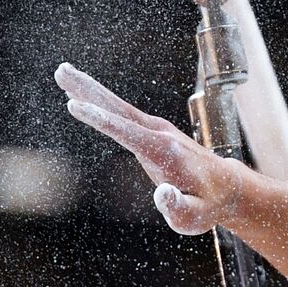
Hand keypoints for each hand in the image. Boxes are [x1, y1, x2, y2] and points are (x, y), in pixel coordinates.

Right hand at [55, 62, 243, 234]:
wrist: (226, 187)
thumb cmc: (206, 206)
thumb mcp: (193, 217)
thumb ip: (177, 207)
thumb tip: (161, 194)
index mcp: (165, 152)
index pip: (126, 132)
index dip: (99, 119)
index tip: (74, 105)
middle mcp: (160, 134)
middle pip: (118, 108)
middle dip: (88, 90)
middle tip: (61, 70)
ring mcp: (157, 130)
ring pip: (118, 107)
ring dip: (89, 89)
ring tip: (63, 74)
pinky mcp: (153, 132)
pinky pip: (122, 114)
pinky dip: (100, 102)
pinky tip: (82, 96)